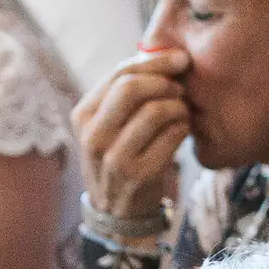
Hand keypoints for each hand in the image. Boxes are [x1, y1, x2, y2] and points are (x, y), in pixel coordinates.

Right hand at [73, 47, 191, 217]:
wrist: (119, 213)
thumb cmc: (121, 156)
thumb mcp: (109, 126)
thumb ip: (125, 93)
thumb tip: (164, 55)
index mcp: (83, 116)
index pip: (119, 74)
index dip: (154, 61)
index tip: (180, 59)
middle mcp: (93, 137)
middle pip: (131, 88)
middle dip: (164, 81)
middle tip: (180, 88)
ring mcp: (114, 159)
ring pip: (155, 111)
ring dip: (178, 106)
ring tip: (182, 112)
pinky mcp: (139, 176)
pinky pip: (172, 136)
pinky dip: (184, 127)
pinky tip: (183, 131)